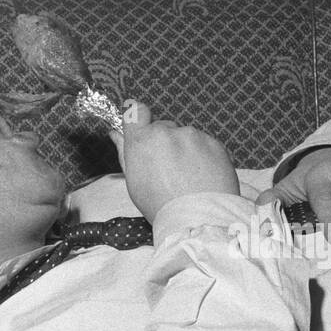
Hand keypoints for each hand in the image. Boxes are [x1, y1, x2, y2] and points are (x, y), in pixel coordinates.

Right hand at [111, 100, 239, 221]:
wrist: (198, 219)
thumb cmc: (161, 206)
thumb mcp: (134, 182)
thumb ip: (124, 153)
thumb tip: (116, 134)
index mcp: (142, 140)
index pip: (137, 111)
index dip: (140, 117)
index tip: (144, 127)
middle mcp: (167, 132)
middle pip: (164, 128)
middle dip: (166, 143)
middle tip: (170, 170)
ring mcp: (193, 136)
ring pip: (187, 137)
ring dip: (187, 150)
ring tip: (189, 178)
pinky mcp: (214, 143)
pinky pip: (206, 145)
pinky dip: (205, 157)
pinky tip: (203, 178)